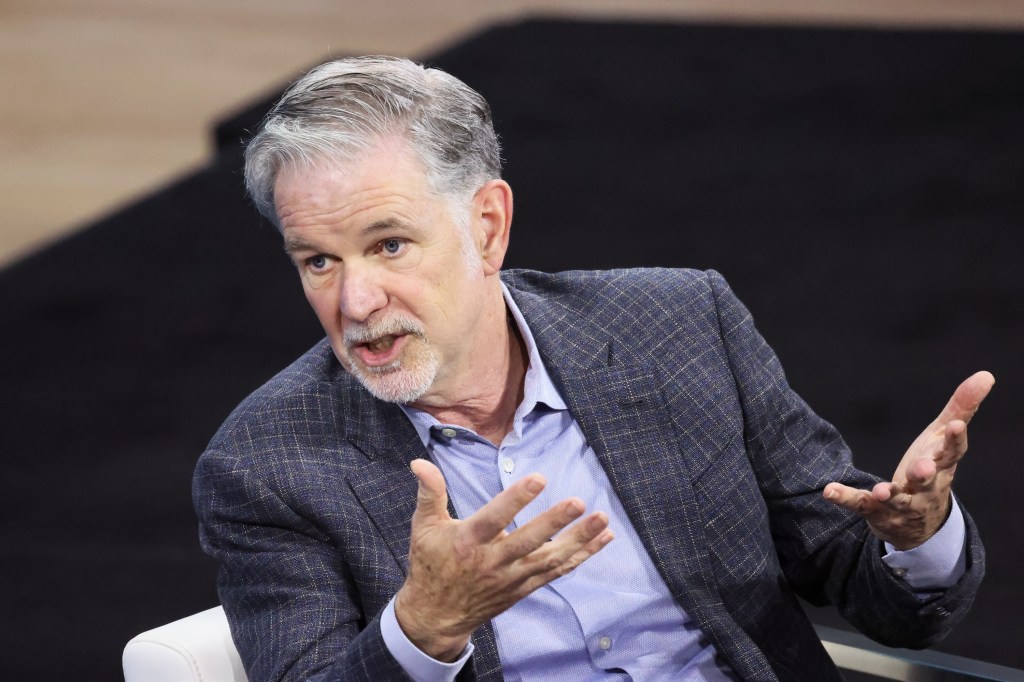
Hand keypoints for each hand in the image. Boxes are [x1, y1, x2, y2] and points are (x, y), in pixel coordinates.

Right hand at [394, 459, 613, 660]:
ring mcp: (511, 577)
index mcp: (468, 542)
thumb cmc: (431, 564)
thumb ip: (429, 493)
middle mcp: (493, 561)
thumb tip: (420, 462)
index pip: (494, 518)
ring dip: (578, 540)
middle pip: (528, 542)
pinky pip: (556, 572)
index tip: (539, 479)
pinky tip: (603, 539)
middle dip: (555, 523)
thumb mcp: (424, 527)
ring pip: (549, 559)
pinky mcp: (524, 587)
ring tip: (602, 519)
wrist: (436, 615)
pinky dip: (581, 556)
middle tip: (579, 502)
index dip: (516, 499)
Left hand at [823, 371, 993, 549]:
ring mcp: (902, 503)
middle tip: (922, 467)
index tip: (956, 425)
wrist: (920, 525)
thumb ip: (960, 408)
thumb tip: (986, 375)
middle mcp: (926, 487)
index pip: (953, 453)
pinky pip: (861, 504)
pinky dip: (846, 498)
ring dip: (891, 495)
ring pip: (898, 500)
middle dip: (925, 474)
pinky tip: (829, 491)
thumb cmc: (932, 469)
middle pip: (929, 481)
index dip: (956, 440)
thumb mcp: (942, 438)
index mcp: (942, 466)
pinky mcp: (877, 511)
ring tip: (883, 491)